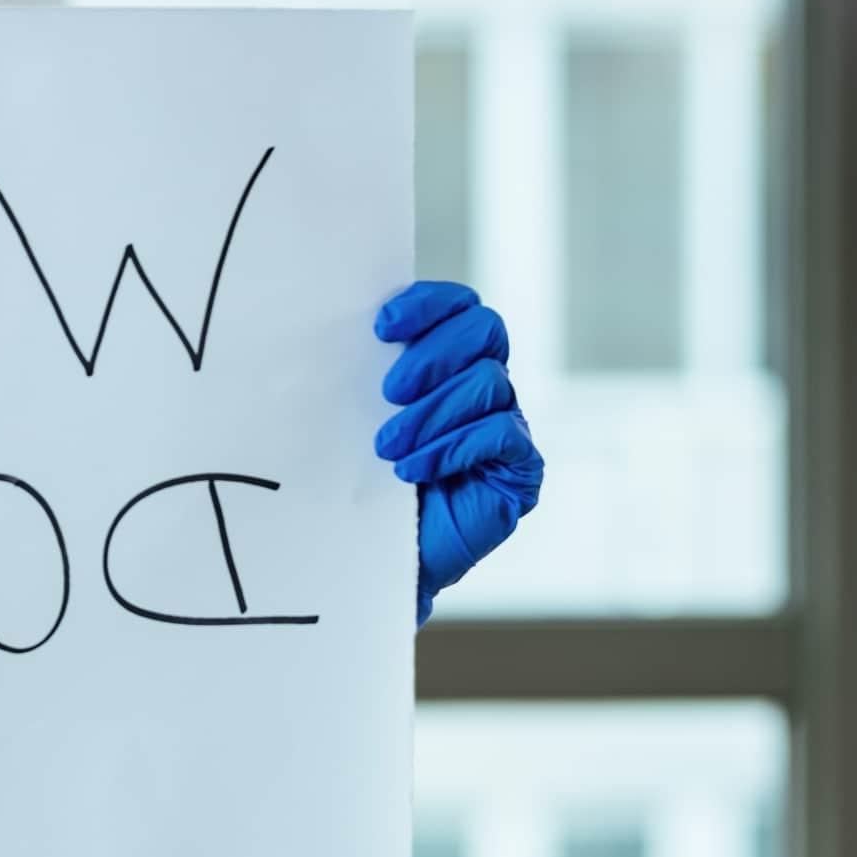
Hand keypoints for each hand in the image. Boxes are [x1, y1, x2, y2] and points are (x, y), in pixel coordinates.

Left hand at [372, 281, 543, 626]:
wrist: (376, 553)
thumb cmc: (362, 477)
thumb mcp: (356, 416)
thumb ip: (362, 372)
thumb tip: (336, 330)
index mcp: (448, 358)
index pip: (458, 305)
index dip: (428, 304)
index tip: (382, 325)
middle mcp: (484, 381)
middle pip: (484, 329)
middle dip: (434, 354)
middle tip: (389, 392)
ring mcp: (506, 421)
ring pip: (488, 382)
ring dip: (432, 413)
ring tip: (388, 447)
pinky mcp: (519, 467)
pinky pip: (502, 434)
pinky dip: (453, 447)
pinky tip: (415, 470)